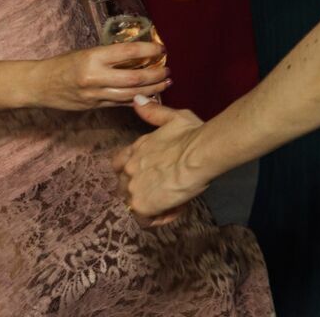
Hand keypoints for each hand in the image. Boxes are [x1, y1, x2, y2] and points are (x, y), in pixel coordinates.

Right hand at [24, 43, 171, 110]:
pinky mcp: (94, 106)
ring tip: (166, 83)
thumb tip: (139, 53)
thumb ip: (110, 55)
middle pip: (134, 78)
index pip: (129, 52)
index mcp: (93, 58)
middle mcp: (95, 77)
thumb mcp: (86, 52)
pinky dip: (137, 100)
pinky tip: (150, 96)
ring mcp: (94, 95)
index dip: (150, 50)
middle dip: (156, 75)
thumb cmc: (63, 64)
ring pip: (130, 95)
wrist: (39, 85)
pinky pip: (120, 104)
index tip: (162, 49)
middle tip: (168, 70)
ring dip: (152, 90)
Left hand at [115, 99, 209, 225]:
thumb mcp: (173, 117)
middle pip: (124, 187)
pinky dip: (159, 218)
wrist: (200, 154)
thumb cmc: (192, 134)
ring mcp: (133, 188)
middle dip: (141, 191)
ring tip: (175, 201)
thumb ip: (153, 112)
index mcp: (135, 149)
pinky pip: (145, 220)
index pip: (118, 164)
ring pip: (134, 205)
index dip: (131, 171)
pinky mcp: (142, 206)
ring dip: (152, 205)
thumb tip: (137, 99)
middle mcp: (129, 170)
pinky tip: (176, 209)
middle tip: (165, 190)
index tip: (149, 174)